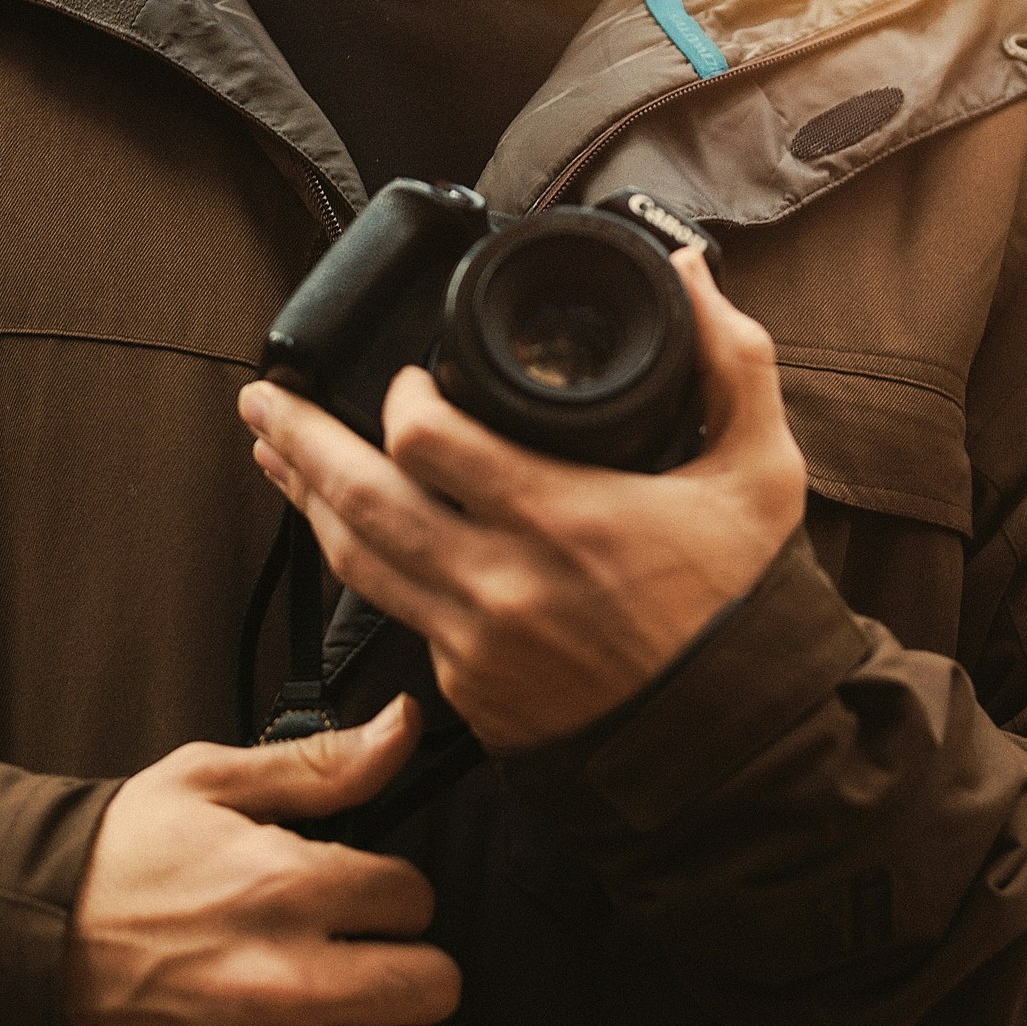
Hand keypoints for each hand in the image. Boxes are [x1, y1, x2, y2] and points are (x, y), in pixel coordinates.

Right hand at [64, 696, 457, 1025]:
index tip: (356, 899)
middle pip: (434, 986)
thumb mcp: (207, 782)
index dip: (392, 893)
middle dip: (408, 966)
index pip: (416, 896)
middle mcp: (291, 981)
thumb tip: (405, 727)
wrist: (16, 948)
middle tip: (364, 960)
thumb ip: (318, 763)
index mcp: (288, 885)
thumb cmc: (115, 860)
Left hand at [238, 247, 806, 751]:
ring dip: (306, 500)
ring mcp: (474, 644)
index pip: (426, 441)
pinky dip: (365, 566)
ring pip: (356, 561)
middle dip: (298, 438)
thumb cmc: (743, 612)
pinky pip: (396, 616)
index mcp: (563, 518)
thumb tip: (695, 274)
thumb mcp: (761, 477)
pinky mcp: (468, 692)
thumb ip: (734, 366)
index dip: (399, 399)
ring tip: (273, 450)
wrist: (736, 751)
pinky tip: (345, 532)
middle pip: (359, 498)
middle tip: (264, 393)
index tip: (404, 380)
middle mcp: (501, 582)